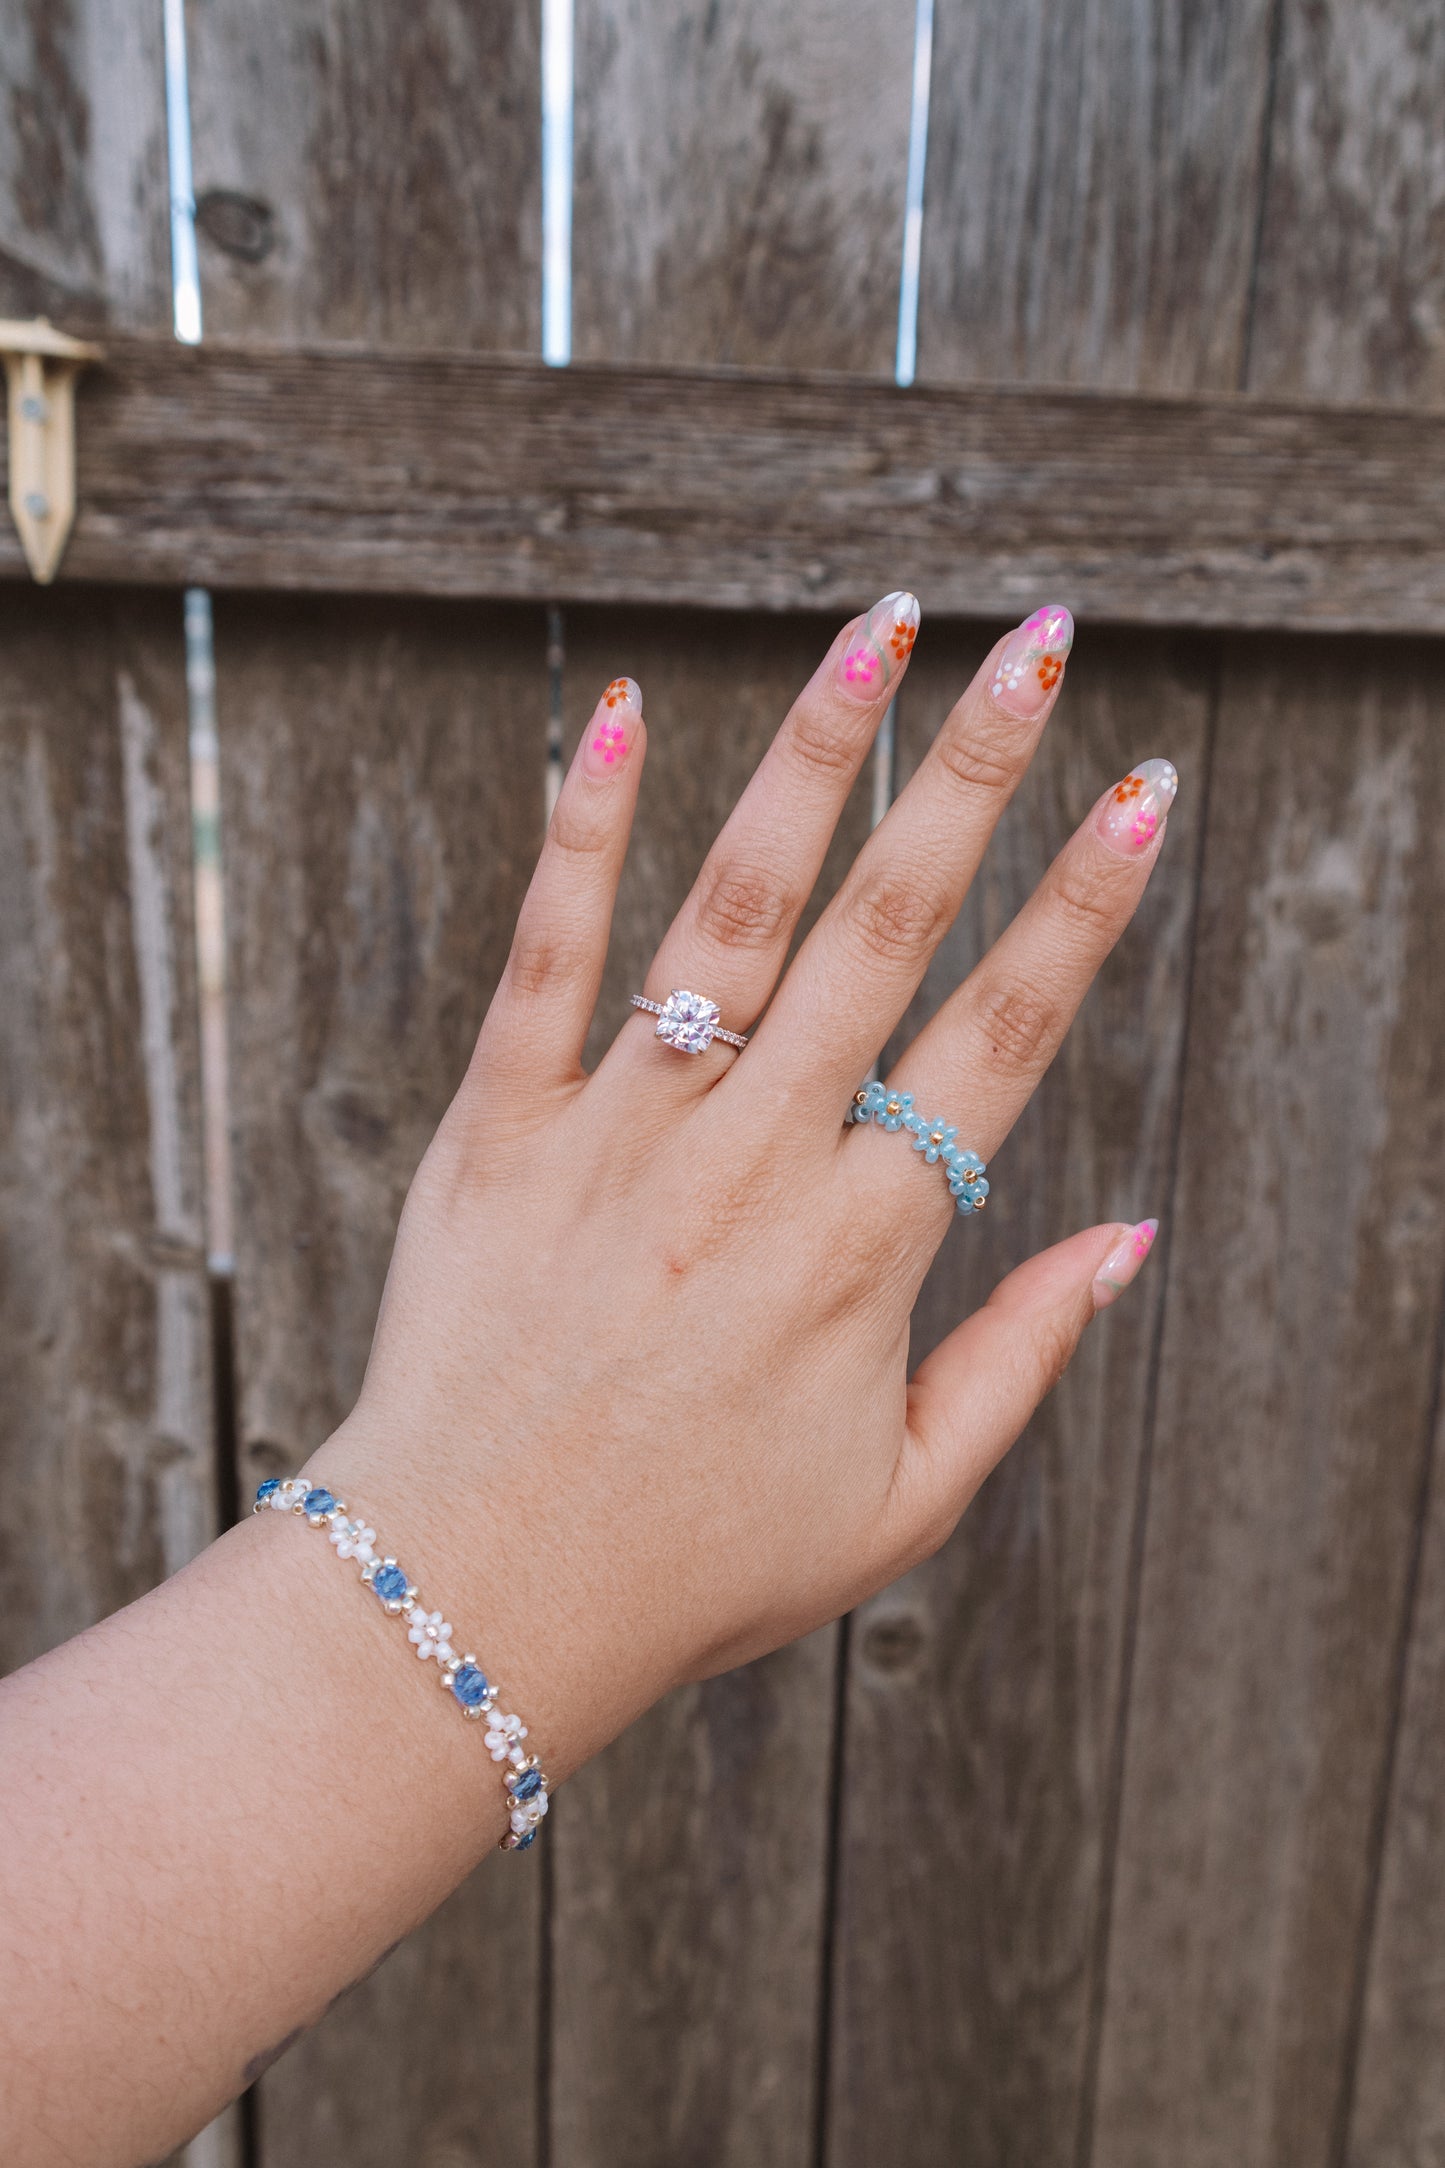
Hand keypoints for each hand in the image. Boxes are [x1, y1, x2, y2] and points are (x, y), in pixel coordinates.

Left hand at [314, 593, 1171, 1778]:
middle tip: (1038, 643)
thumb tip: (1129, 1236)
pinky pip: (544, 960)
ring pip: (732, 909)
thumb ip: (1021, 1360)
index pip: (1002, 1035)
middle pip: (887, 930)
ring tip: (878, 632)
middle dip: (976, 773)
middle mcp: (753, 1166)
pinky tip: (615, 712)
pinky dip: (577, 833)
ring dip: (812, 758)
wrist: (470, 1602)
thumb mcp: (900, 1500)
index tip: (1143, 787)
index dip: (1083, 904)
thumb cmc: (695, 1564)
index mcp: (864, 1251)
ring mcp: (620, 1136)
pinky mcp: (497, 1130)